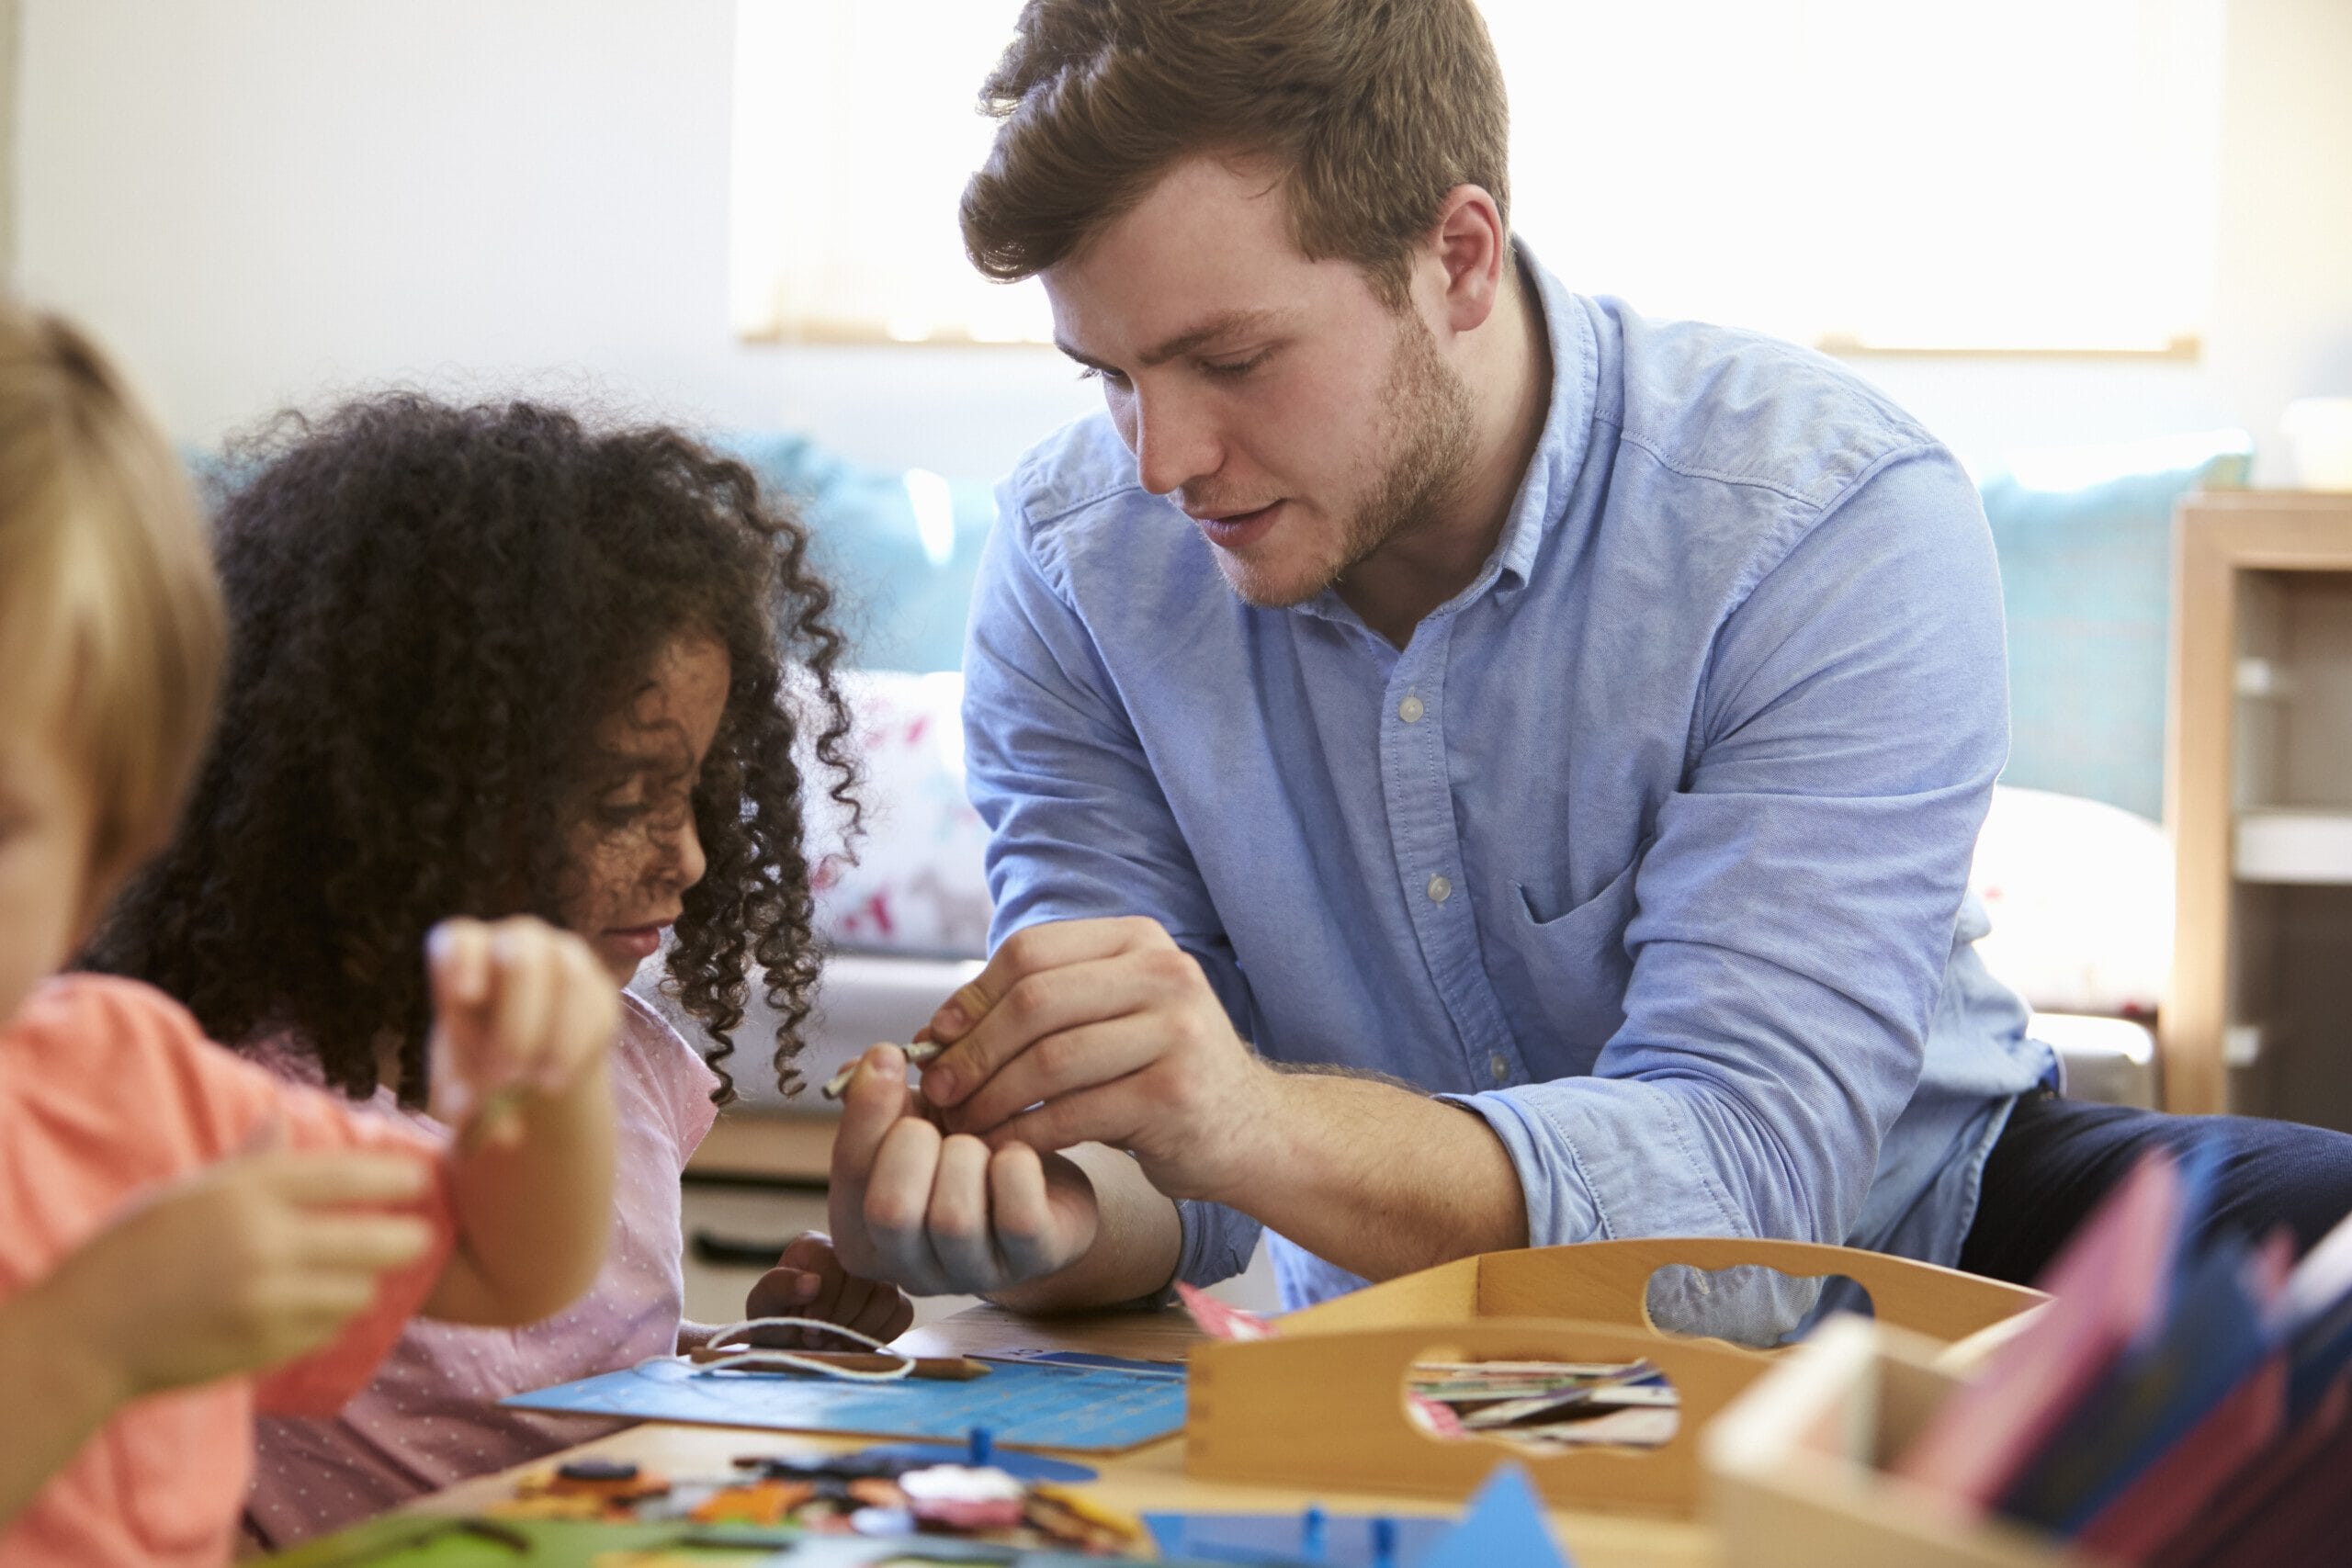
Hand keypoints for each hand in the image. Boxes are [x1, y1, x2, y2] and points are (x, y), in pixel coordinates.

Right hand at [34, 1143, 433, 1401]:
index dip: (394, 1178)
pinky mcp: (266, 1348)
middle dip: (407, 1239)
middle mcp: (265, 1244)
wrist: (86, 1334)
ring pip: (357, 1292)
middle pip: (375, 1241)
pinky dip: (325, 1320)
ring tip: (349, 1277)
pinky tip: (304, 1310)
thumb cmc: (133, 1250)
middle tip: (420, 1237)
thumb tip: (282, 1117)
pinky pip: (325, 1330)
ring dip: (360, 1284)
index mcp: (246, 1195)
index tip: (421, 1179)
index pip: (347, 1177)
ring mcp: (267, 1302)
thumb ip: (248, 1160)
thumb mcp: (187, 1192)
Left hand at [425, 916, 617, 1149]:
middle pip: (520, 957)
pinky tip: (559, 1080)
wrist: (527, 1064)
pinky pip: (596, 1006)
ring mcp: (562, 957)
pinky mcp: (597, 986)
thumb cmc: (476, 1061)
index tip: (465, 998)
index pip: (461, 939)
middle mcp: (515, 943)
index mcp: (465, 954)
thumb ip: (458, 1096)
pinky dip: (578, 1047)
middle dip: (515, 1019)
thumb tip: (476, 1116)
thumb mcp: (457, 1080)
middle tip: (505, 1077)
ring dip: (555, 1036)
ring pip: (567, 977)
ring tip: (540, 1086)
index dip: (463, 961)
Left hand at [740, 1231, 914, 1347]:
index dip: (825, 1299)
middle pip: (864, 1281)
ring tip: (836, 1342)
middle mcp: (850, 1256)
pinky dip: (882, 1333)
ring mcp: (875, 1278)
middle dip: (841, 1319)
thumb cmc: (773, 1324)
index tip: (809, 1327)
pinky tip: (857, 1343)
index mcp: (814, 1248)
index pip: (834, 1262)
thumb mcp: (761, 1306)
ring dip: (860, 1328)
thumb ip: (777, 1288)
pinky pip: (903, 1312)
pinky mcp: (893, 1301)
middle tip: (820, 1339)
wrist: (790, 1350)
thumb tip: (812, 1282)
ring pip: (888, 1296)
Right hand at [827, 1044, 1100, 1295]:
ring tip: (981, 1141)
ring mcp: (971, 1274)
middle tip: (938, 1120)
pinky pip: (1019, 1218)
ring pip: (953, 1219)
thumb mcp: (914, 1119)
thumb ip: (882, 1097)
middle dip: (914, 1144)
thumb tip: (870, 1063)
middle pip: (890, 1210)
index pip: (848, 1174)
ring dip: (968, 1156)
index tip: (888, 1055)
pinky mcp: (1031, 1262)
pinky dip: (1017, 1168)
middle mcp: (909, 1269)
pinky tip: (1017, 1154)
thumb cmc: (963, 1151)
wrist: (1041, 1183)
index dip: (867, 1109)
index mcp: (863, 1233)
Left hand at [917, 917, 1273, 1202]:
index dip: (971, 996)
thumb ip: (1043, 1007)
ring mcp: (1176, 1032)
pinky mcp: (1173, 1094)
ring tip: (962, 1124)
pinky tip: (1002, 1149)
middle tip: (937, 1092)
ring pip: (1049, 1060)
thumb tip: (937, 1030)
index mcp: (1139, 939)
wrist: (1251, 1130)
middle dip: (973, 1051)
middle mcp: (1164, 973)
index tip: (936, 1040)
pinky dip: (1024, 1134)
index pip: (1030, 952)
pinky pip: (1072, 1113)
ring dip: (991, 1098)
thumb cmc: (1158, 1073)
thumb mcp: (1112, 1015)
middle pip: (1034, 1002)